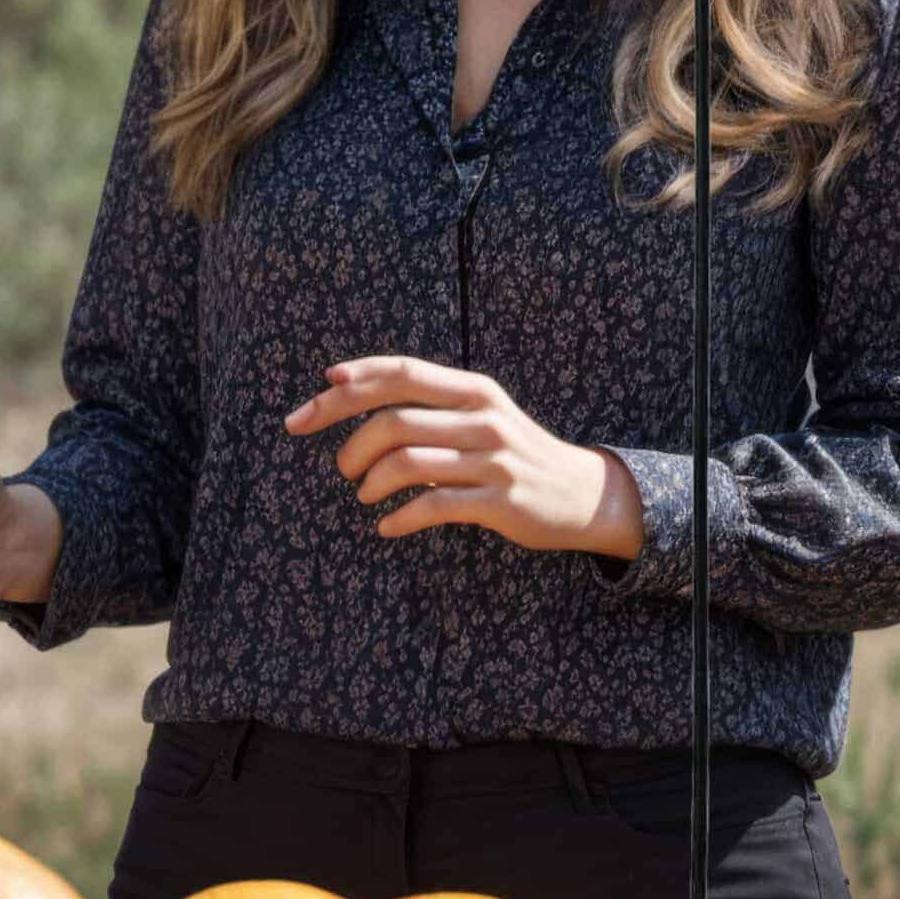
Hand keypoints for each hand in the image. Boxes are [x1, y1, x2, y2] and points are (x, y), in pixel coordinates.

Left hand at [283, 355, 641, 558]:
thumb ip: (427, 402)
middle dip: (350, 441)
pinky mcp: (498, 500)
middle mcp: (482, 418)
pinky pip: (432, 506)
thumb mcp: (478, 414)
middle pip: (393, 418)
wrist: (582, 493)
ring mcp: (492, 460)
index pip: (402, 371)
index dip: (355, 379)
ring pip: (407, 462)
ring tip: (364, 493)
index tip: (317, 392)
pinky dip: (399, 519)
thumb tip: (344, 388)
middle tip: (341, 466)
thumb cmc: (512, 452)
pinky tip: (387, 526)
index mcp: (472, 389)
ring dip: (371, 481)